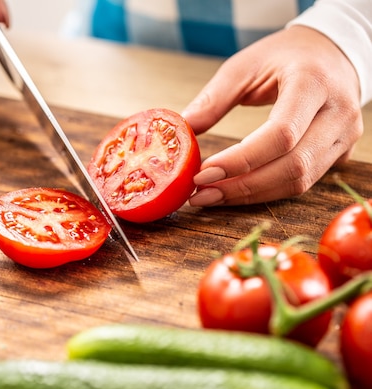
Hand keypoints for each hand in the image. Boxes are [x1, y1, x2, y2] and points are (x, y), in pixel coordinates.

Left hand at [182, 25, 362, 206]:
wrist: (332, 53)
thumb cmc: (285, 56)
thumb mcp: (245, 66)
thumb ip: (214, 97)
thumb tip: (183, 127)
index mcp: (314, 83)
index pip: (281, 134)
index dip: (241, 160)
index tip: (203, 173)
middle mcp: (338, 113)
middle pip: (292, 166)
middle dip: (242, 186)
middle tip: (201, 194)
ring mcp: (345, 136)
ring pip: (299, 182)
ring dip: (251, 195)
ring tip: (211, 197)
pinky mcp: (340, 153)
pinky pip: (302, 182)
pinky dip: (265, 191)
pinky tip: (234, 191)